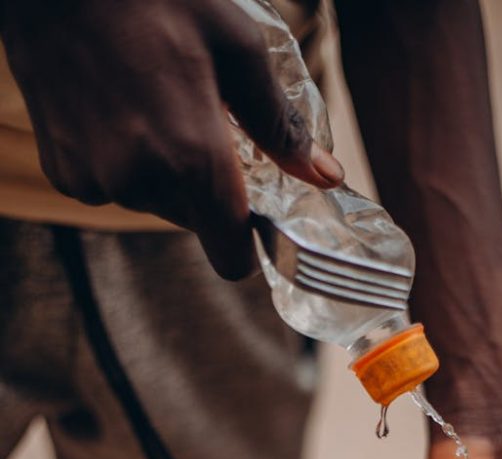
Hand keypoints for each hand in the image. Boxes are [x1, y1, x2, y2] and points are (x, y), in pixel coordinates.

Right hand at [1, 0, 343, 277]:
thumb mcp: (237, 48)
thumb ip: (280, 124)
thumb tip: (324, 177)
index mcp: (193, 159)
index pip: (230, 256)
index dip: (246, 239)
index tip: (251, 208)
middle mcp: (142, 182)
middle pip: (196, 222)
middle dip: (205, 186)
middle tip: (199, 122)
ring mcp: (97, 181)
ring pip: (154, 202)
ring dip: (162, 171)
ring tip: (153, 105)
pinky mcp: (65, 173)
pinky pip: (111, 187)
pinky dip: (121, 162)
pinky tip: (116, 109)